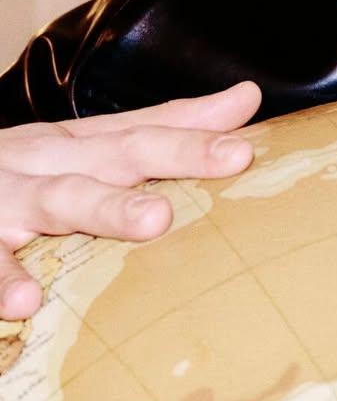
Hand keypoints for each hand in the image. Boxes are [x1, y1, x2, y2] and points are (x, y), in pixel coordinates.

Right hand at [0, 81, 261, 319]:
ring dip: (106, 207)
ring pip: (58, 200)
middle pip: (115, 155)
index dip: (195, 135)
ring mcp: (2, 198)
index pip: (144, 131)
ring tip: (155, 220)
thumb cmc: (15, 173)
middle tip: (231, 160)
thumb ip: (164, 128)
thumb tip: (246, 99)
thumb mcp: (82, 148)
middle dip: (172, 156)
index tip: (248, 140)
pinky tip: (26, 301)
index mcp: (73, 144)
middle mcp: (42, 161)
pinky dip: (1, 278)